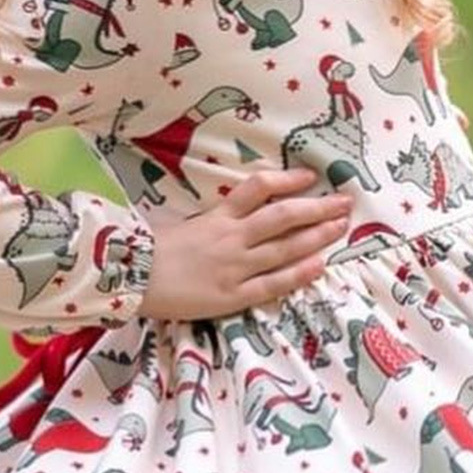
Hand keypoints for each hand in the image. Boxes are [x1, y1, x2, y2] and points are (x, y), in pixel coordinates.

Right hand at [138, 167, 352, 319]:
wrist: (128, 281)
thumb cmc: (150, 251)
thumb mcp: (178, 223)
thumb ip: (208, 218)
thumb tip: (230, 212)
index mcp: (216, 216)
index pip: (258, 188)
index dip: (287, 180)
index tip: (310, 176)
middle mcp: (231, 237)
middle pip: (283, 216)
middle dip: (317, 207)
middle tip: (344, 202)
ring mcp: (234, 267)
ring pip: (285, 247)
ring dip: (317, 236)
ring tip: (341, 227)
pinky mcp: (232, 296)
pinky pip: (273, 284)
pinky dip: (298, 273)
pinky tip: (320, 264)